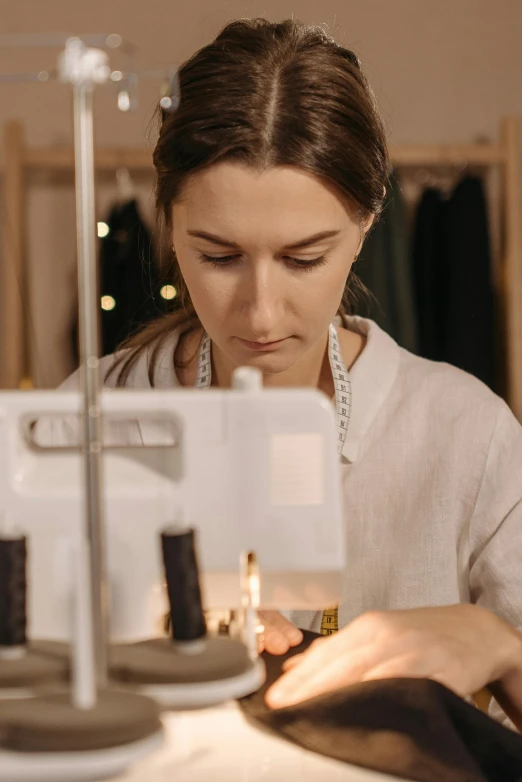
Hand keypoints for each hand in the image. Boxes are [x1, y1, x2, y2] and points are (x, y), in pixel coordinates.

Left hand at [265, 604, 521, 709]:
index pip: (327, 651)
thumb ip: (340, 649)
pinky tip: (364, 708)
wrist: (476, 630)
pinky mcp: (437, 669)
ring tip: (312, 712)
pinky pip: (405, 684)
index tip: (275, 695)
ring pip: (368, 674)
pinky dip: (382, 695)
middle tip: (283, 706)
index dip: (299, 676)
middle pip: (342, 663)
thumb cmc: (423, 634)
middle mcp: (387, 634)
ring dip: (338, 695)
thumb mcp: (380, 633)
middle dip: (309, 687)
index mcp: (369, 625)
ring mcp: (412, 650)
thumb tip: (296, 667)